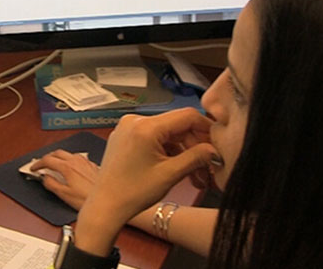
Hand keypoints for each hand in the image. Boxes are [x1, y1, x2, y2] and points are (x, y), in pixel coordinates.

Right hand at [30, 149, 98, 209]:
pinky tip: (71, 167)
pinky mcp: (92, 165)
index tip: (34, 168)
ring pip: (68, 153)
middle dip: (47, 157)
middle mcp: (77, 161)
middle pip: (57, 152)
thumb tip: (45, 178)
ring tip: (55, 165)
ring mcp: (85, 162)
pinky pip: (78, 157)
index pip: (47, 160)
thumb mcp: (64, 194)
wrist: (108, 200)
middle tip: (42, 165)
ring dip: (59, 157)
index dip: (38, 163)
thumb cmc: (87, 199)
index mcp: (67, 167)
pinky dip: (70, 160)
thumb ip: (51, 184)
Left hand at [74, 108, 217, 255]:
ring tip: (194, 174)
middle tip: (208, 164)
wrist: (105, 206)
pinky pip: (153, 138)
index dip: (206, 128)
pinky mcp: (125, 137)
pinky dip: (167, 151)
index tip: (217, 142)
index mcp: (145, 126)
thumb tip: (214, 150)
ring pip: (166, 133)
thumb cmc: (132, 193)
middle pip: (176, 125)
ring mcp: (128, 128)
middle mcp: (134, 121)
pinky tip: (177, 167)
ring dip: (182, 151)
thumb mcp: (170, 174)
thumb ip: (196, 157)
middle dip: (194, 145)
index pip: (186, 116)